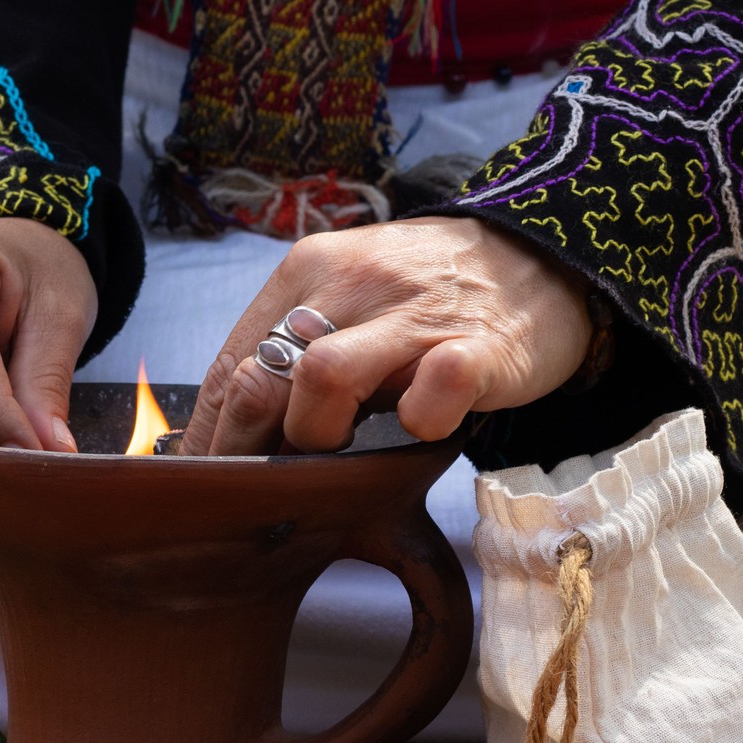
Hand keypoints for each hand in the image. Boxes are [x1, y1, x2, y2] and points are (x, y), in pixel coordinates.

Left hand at [182, 217, 591, 455]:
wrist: (538, 254)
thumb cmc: (428, 295)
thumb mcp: (349, 300)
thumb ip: (296, 348)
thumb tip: (233, 425)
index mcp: (310, 270)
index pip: (232, 360)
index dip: (211, 432)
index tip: (205, 479)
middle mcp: (353, 282)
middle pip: (262, 373)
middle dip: (248, 446)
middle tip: (259, 489)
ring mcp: (415, 313)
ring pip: (324, 375)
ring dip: (318, 433)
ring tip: (343, 450)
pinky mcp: (479, 346)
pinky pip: (434, 389)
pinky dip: (420, 420)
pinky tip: (422, 427)